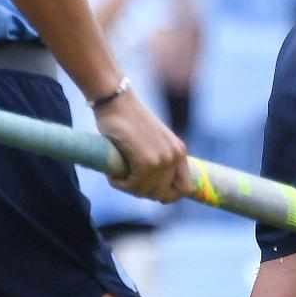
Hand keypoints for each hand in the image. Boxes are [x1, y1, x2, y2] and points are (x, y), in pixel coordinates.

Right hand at [94, 88, 189, 202]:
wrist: (116, 101)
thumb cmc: (128, 120)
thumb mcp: (152, 142)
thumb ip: (159, 160)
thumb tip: (156, 191)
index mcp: (179, 151)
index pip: (184, 189)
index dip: (167, 195)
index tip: (148, 189)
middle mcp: (175, 155)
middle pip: (162, 195)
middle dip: (142, 192)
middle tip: (126, 180)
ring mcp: (162, 159)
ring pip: (147, 193)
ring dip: (129, 188)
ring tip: (118, 176)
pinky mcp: (146, 161)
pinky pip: (133, 186)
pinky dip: (119, 184)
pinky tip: (112, 175)